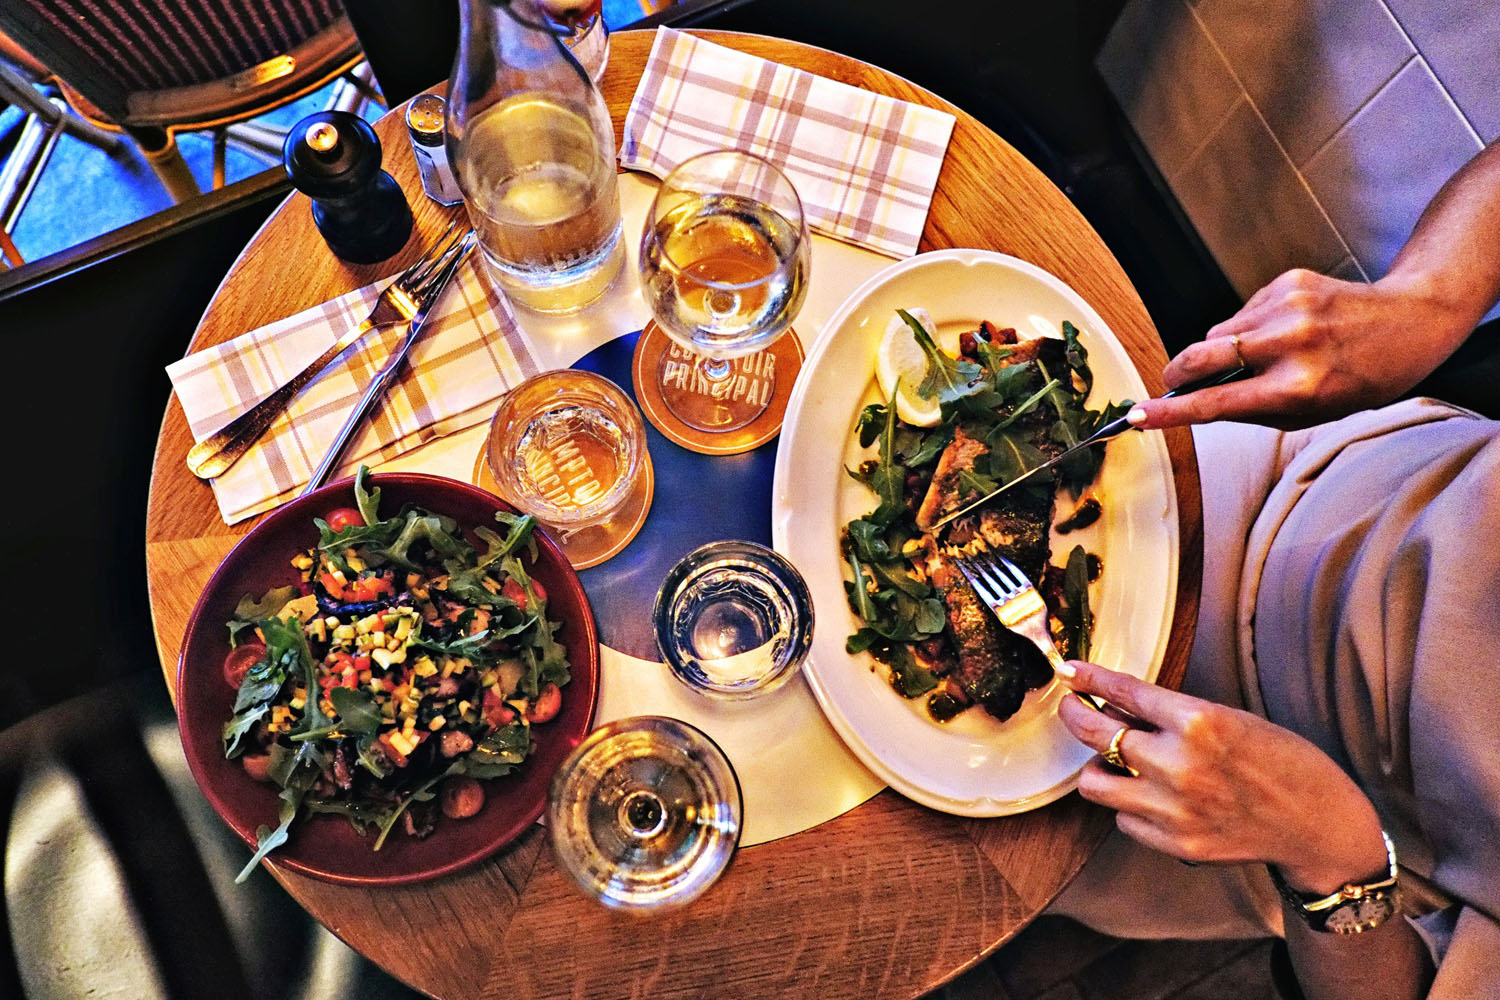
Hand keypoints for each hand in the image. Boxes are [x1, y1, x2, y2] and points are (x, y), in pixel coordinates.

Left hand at [1056, 660, 1388, 893]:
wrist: (1317, 825)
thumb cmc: (1282, 762)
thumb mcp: (1232, 719)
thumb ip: (1173, 714)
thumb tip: (1116, 703)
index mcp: (1200, 722)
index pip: (1125, 693)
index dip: (1090, 679)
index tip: (1069, 672)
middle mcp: (1180, 765)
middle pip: (1096, 735)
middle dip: (1075, 715)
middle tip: (1072, 709)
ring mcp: (1175, 809)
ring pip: (1095, 784)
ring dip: (1098, 767)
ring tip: (1114, 761)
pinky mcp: (1175, 844)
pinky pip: (1123, 819)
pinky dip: (1128, 804)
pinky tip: (1150, 795)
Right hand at [1129, 268, 1474, 429]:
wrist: (1414, 319)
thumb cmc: (1367, 375)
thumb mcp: (1315, 412)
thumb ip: (1255, 410)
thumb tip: (1201, 402)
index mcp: (1297, 387)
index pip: (1215, 402)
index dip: (1169, 413)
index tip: (1137, 416)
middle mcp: (1289, 344)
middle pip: (1200, 356)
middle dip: (1177, 373)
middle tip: (1173, 382)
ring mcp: (1287, 308)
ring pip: (1219, 333)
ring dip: (1222, 349)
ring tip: (1259, 356)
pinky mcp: (1287, 282)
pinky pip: (1242, 312)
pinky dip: (1248, 326)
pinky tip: (1280, 330)